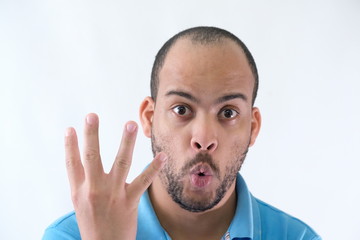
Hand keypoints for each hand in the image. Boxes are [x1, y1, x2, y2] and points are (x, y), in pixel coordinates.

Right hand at [64, 113, 166, 239]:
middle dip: (92, 135)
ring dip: (126, 142)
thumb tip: (80, 160)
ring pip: (121, 162)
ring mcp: (113, 194)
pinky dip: (154, 167)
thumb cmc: (92, 224)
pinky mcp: (130, 200)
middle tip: (92, 116)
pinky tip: (162, 155)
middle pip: (91, 158)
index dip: (70, 145)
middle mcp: (94, 189)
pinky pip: (144, 180)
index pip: (72, 163)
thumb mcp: (79, 203)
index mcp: (79, 190)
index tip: (71, 129)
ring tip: (130, 124)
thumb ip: (81, 182)